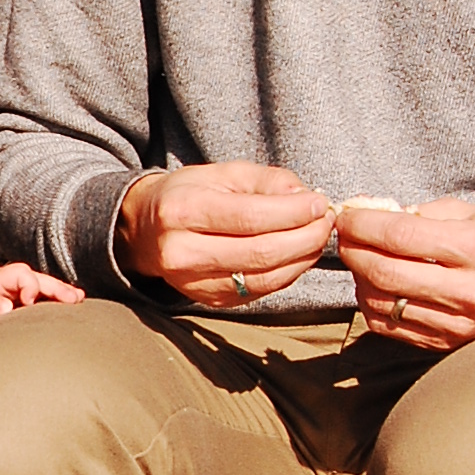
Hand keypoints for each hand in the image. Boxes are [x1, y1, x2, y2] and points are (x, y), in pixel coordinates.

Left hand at [0, 263, 85, 335]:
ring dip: (62, 294)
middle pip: (39, 278)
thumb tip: (6, 306)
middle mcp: (12, 283)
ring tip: (79, 300)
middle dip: (56, 287)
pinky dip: (59, 302)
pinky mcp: (23, 307)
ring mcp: (19, 294)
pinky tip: (74, 305)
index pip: (20, 274)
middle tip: (73, 299)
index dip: (30, 285)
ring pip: (45, 288)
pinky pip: (45, 301)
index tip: (28, 302)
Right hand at [117, 162, 335, 308]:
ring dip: (302, 258)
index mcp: (183, 211)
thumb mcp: (222, 173)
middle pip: (261, 253)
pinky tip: (298, 255)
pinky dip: (288, 273)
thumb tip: (306, 198)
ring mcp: (194, 283)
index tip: (319, 203)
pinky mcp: (209, 300)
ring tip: (317, 236)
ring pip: (265, 278)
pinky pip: (260, 292)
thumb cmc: (189, 195)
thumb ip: (266, 181)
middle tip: (326, 222)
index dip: (293, 213)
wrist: (147, 231)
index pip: (250, 217)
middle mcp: (183, 252)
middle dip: (305, 237)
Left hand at [335, 197, 474, 350]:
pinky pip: (389, 326)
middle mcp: (469, 290)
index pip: (400, 234)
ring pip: (381, 301)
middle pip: (384, 272)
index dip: (362, 223)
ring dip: (358, 277)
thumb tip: (369, 212)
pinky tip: (376, 285)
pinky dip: (371, 303)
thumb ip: (423, 212)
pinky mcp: (445, 343)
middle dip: (352, 249)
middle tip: (344, 236)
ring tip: (361, 257)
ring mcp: (457, 323)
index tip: (347, 215)